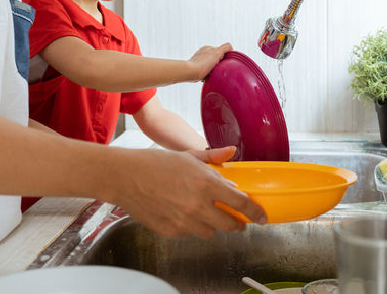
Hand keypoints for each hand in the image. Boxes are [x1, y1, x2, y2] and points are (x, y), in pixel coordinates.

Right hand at [109, 147, 266, 239]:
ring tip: (204, 212)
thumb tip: (231, 152)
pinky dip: (191, 226)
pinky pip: (190, 234)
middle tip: (238, 221)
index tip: (261, 217)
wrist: (124, 177)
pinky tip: (183, 213)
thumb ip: (213, 157)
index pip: (241, 204)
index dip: (255, 212)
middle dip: (237, 224)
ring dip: (213, 224)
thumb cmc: (154, 163)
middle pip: (230, 225)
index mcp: (206, 184)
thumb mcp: (188, 155)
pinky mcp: (171, 231)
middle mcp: (198, 206)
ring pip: (210, 232)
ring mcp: (184, 222)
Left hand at [188, 42, 232, 80]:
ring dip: (213, 72)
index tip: (223, 63)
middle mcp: (203, 54)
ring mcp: (200, 62)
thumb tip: (231, 48)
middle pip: (217, 60)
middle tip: (218, 70)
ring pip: (212, 68)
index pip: (221, 52)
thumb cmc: (202, 63)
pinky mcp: (197, 70)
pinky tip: (207, 77)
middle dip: (219, 66)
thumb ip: (225, 48)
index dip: (224, 58)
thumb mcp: (217, 52)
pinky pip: (206, 74)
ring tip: (212, 74)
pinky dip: (208, 76)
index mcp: (208, 48)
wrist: (190, 73)